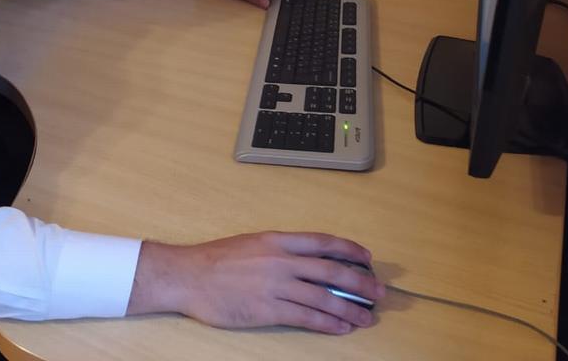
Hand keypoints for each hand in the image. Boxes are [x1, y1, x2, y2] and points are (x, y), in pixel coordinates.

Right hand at [126, 232, 384, 333]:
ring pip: (324, 297)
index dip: (349, 249)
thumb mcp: (253, 243)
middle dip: (360, 282)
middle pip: (331, 271)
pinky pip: (306, 317)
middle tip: (379, 292)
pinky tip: (341, 327)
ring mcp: (275, 286)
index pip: (323, 242)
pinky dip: (327, 323)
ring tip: (366, 317)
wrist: (189, 275)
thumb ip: (281, 250)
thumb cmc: (217, 259)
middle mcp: (281, 260)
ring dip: (350, 309)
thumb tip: (310, 260)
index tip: (367, 257)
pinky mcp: (267, 310)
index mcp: (278, 239)